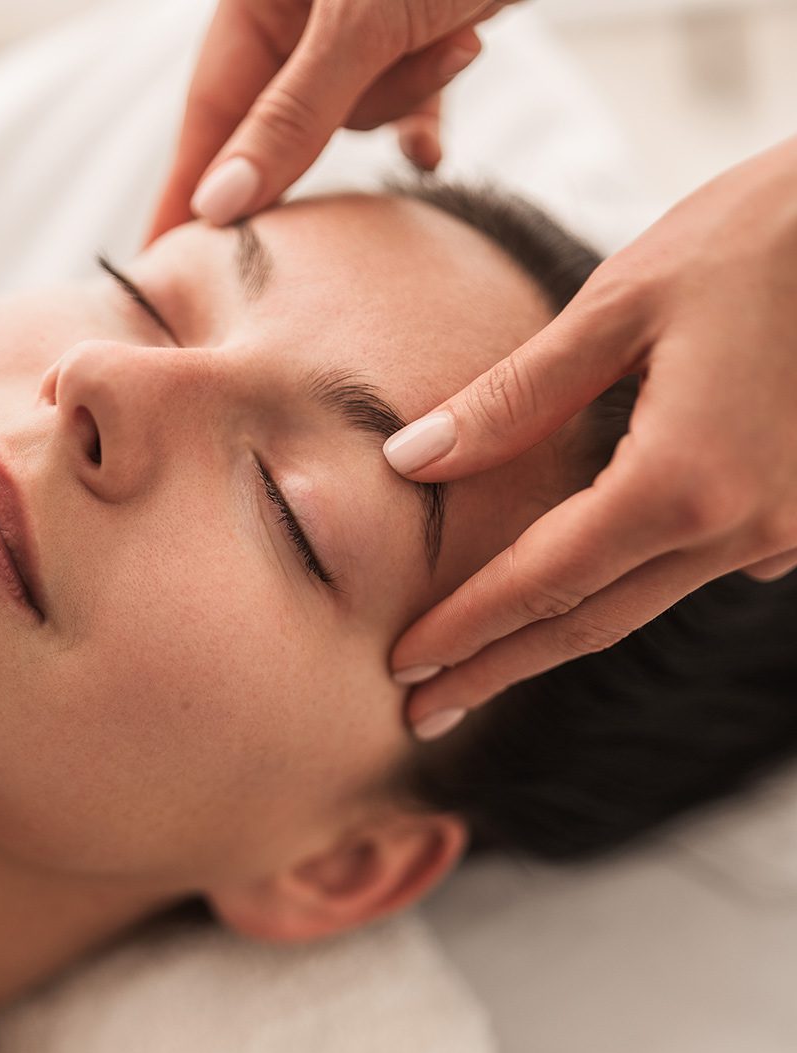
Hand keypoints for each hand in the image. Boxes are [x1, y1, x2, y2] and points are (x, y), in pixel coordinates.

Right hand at [147, 0, 515, 240]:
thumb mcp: (360, 21)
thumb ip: (293, 118)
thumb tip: (220, 204)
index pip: (209, 112)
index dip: (187, 191)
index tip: (161, 261)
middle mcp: (296, 14)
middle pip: (280, 127)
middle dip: (315, 144)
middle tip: (287, 227)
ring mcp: (354, 30)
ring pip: (350, 119)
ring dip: (398, 101)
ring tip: (455, 42)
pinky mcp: (413, 39)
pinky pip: (401, 108)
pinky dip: (420, 119)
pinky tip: (433, 145)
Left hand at [382, 137, 796, 738]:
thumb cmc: (764, 235)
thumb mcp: (619, 304)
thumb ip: (513, 396)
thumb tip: (410, 459)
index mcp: (686, 481)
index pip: (544, 580)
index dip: (466, 628)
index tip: (402, 667)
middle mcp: (742, 528)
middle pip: (590, 622)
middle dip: (497, 667)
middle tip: (422, 709)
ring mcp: (783, 529)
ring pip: (641, 603)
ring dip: (554, 636)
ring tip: (479, 664)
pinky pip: (691, 569)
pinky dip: (621, 589)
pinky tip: (576, 595)